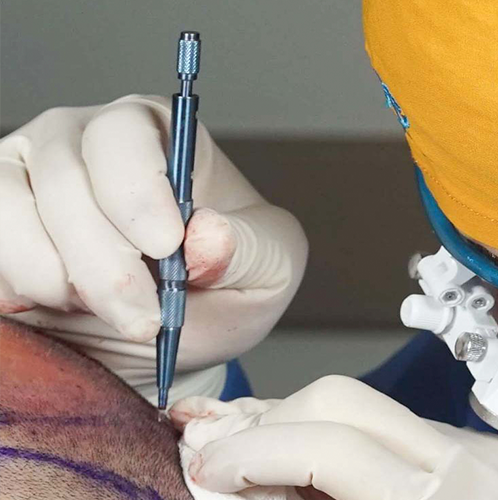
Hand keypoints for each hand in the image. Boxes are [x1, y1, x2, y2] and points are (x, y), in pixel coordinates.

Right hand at [0, 95, 307, 392]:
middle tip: (144, 319)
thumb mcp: (268, 267)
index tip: (166, 249)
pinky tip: (63, 305)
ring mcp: (27, 179)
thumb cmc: (226, 283)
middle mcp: (82, 141)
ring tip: (104, 309)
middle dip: (106, 264)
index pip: (125, 136)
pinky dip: (18, 290)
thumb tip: (207, 236)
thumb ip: (245, 248)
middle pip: (65, 178)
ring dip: (57, 279)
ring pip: (11, 214)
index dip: (138, 194)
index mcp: (156, 133)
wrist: (177, 331)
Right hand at [171, 375, 497, 499]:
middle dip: (275, 421)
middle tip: (233, 456)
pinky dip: (360, 442)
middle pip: (345, 400)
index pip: (329, 446)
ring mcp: (487, 450)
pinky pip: (409, 430)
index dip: (254, 452)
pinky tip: (338, 467)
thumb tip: (251, 493)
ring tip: (271, 453)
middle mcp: (468, 464)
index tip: (210, 467)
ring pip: (375, 408)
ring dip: (312, 426)